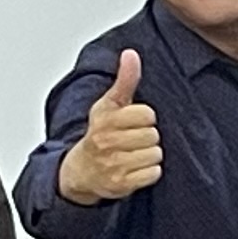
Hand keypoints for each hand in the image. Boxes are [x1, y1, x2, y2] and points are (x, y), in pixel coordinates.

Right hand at [56, 50, 162, 204]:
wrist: (82, 171)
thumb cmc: (99, 134)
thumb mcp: (109, 105)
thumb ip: (124, 80)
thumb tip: (131, 54)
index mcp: (105, 120)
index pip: (147, 114)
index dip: (144, 117)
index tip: (133, 121)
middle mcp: (107, 142)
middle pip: (153, 135)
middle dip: (148, 137)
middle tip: (133, 140)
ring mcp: (113, 164)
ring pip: (155, 154)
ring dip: (149, 155)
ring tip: (134, 153)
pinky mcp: (121, 184)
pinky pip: (153, 173)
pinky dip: (149, 172)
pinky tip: (136, 168)